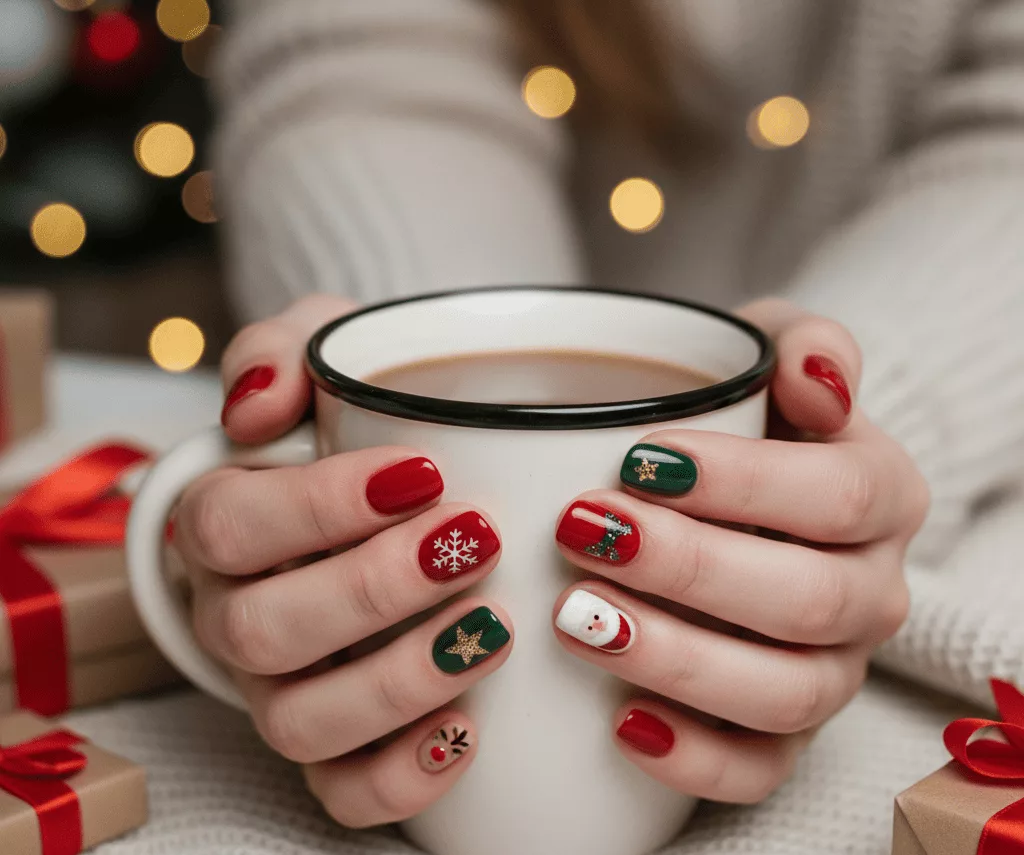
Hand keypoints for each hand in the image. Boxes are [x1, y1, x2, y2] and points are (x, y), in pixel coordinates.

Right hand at [174, 295, 512, 826]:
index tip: (427, 472)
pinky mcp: (335, 744)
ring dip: (399, 682)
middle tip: (476, 540)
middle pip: (263, 630)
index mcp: (223, 522)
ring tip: (494, 626)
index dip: (322, 505)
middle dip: (375, 589)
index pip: (231, 525)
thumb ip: (282, 352)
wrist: (402, 485)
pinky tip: (471, 726)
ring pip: (300, 721)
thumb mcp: (325, 353)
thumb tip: (258, 403)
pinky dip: (401, 775)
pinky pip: (340, 791)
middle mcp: (236, 613)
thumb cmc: (358, 419)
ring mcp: (280, 688)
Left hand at [552, 298, 927, 803]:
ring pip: (784, 695)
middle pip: (806, 601)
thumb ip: (803, 344)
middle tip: (585, 529)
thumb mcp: (770, 352)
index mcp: (882, 496)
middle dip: (688, 568)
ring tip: (580, 615)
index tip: (638, 458)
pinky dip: (693, 758)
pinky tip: (619, 720)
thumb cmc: (744, 414)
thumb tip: (813, 375)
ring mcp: (832, 669)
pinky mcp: (783, 732)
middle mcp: (871, 592)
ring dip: (678, 660)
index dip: (742, 483)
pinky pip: (759, 769)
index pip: (840, 498)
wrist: (741, 488)